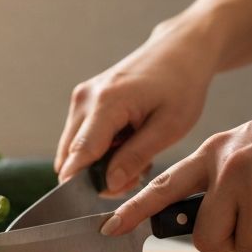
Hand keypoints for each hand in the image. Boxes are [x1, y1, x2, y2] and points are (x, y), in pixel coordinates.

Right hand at [55, 22, 215, 193]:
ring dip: (98, 165)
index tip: (95, 200)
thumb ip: (136, 156)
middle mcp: (85, 99)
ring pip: (73, 150)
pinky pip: (79, 138)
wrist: (179, 52)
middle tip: (134, 177)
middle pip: (71, 156)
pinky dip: (98, 151)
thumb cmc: (180, 85)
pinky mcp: (83, 101)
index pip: (81, 152)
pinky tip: (126, 145)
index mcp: (107, 102)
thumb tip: (108, 183)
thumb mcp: (169, 127)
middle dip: (96, 176)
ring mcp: (81, 99)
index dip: (82, 183)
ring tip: (134, 158)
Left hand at [102, 89, 251, 251]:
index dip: (134, 212)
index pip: (162, 186)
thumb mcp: (243, 146)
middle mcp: (226, 168)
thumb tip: (198, 223)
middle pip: (206, 239)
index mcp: (211, 153)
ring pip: (244, 247)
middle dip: (228, 241)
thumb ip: (215, 177)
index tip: (109, 229)